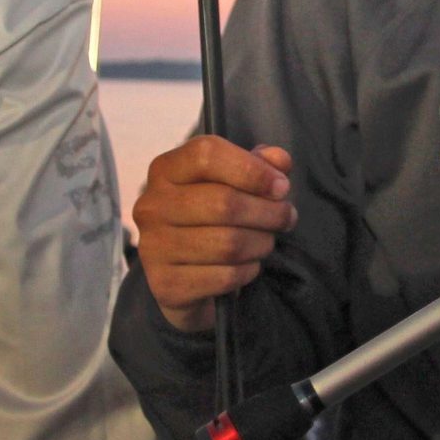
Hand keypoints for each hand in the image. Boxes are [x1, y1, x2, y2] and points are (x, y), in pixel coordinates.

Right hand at [133, 137, 295, 333]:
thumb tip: (279, 161)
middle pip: (224, 202)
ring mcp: (154, 247)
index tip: (281, 187)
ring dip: (261, 243)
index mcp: (165, 171)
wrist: (181, 281)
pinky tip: (248, 266)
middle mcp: (152, 206)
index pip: (206, 154)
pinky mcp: (166, 285)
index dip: (252, 169)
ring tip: (267, 242)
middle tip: (287, 218)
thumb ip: (256, 165)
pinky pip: (225, 276)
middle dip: (268, 212)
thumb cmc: (209, 222)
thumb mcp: (231, 185)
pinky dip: (247, 271)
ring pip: (229, 243)